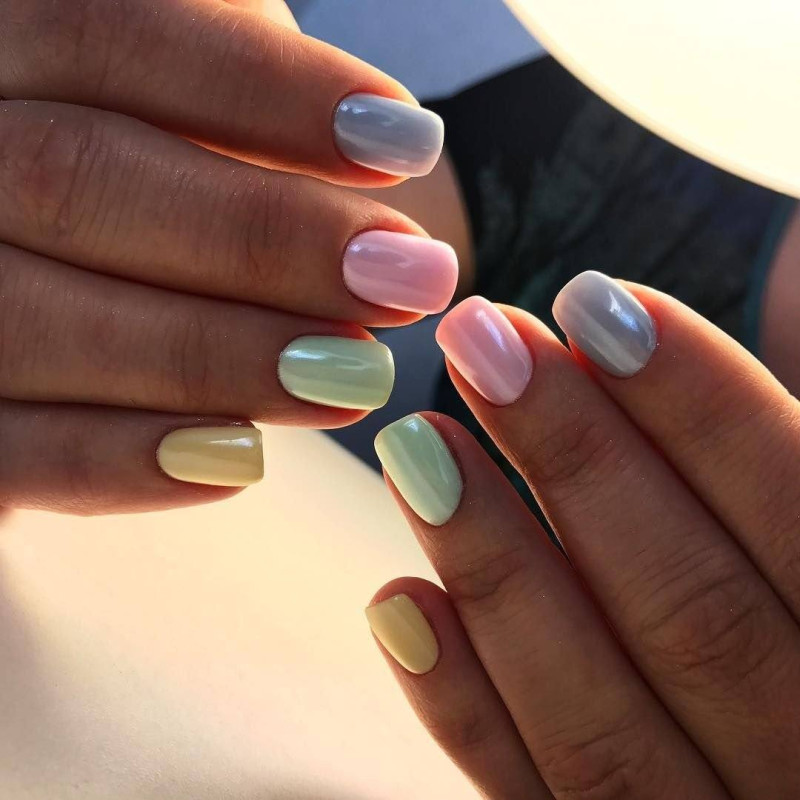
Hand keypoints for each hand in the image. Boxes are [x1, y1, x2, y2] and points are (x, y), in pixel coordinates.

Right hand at [0, 0, 455, 513]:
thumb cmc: (150, 165)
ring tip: (358, 375)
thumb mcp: (188, 96)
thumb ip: (250, 98)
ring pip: (34, 319)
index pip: (111, 32)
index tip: (411, 145)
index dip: (268, 92)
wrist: (55, 254)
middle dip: (261, 239)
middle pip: (73, 177)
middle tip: (410, 278)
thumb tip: (389, 142)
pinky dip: (122, 462)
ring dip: (216, 357)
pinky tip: (242, 461)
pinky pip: (5, 452)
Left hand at [368, 272, 799, 798]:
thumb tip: (652, 345)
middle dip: (579, 459)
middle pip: (693, 611)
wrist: (771, 766)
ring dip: (498, 567)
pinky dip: (466, 709)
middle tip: (484, 338)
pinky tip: (397, 602)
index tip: (598, 302)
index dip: (705, 405)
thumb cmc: (797, 624)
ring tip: (415, 443)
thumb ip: (777, 491)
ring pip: (600, 719)